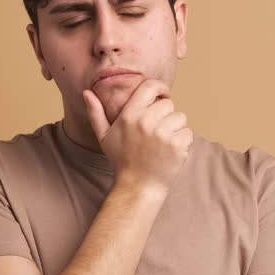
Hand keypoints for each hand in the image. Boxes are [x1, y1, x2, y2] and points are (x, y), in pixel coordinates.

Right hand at [82, 79, 192, 193]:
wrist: (138, 187)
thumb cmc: (122, 160)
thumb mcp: (104, 136)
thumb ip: (96, 113)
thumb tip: (86, 92)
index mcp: (130, 115)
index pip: (151, 87)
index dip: (160, 88)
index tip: (163, 95)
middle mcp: (146, 122)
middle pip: (168, 104)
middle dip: (166, 115)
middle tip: (158, 131)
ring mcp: (163, 133)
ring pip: (180, 117)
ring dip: (175, 128)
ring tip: (163, 143)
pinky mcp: (177, 145)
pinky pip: (188, 133)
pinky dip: (183, 141)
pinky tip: (170, 151)